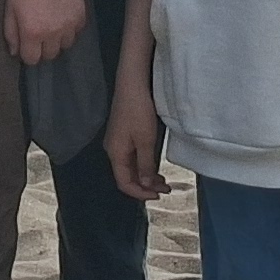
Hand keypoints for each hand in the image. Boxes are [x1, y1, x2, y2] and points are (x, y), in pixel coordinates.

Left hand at [3, 0, 84, 68]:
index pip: (32, 59)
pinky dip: (69, 29)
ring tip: (51, 25)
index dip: (27, 53)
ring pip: (65, 46)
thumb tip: (15, 52)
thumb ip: (11, 33)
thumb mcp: (10, 9)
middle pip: (50, 55)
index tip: (26, 43)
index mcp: (32, 32)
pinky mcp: (80, 16)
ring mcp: (69, 25)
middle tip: (38, 33)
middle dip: (42, 48)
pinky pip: (76, 32)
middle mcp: (53, 33)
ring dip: (57, 40)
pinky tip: (62, 16)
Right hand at [105, 73, 164, 200]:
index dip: (140, 193)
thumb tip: (145, 184)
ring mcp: (118, 142)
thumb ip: (145, 165)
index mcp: (115, 153)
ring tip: (163, 181)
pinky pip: (133, 157)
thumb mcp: (145, 140)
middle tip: (165, 189)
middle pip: (127, 176)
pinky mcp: (124, 135)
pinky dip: (144, 165)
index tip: (157, 195)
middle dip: (145, 186)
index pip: (124, 182)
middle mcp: (114, 150)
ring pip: (131, 167)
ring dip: (146, 176)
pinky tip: (155, 166)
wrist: (132, 84)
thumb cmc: (138, 110)